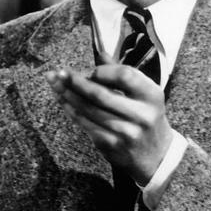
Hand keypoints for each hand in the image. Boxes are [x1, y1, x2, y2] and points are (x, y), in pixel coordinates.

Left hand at [46, 63, 172, 183]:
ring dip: (67, 94)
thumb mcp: (144, 95)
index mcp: (152, 96)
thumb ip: (123, 74)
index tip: (90, 70)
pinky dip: (71, 110)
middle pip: (100, 94)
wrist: (156, 156)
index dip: (103, 71)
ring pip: (88, 109)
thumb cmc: (146, 117)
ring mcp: (126, 132)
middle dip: (75, 82)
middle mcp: (141, 115)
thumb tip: (101, 55)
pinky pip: (85, 124)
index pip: (125, 76)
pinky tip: (62, 100)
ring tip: (54, 82)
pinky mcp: (111, 145)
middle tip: (60, 73)